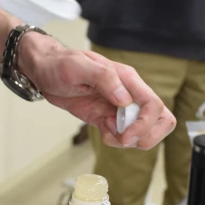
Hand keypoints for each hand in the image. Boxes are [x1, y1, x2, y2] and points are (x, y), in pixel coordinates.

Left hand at [18, 33, 175, 149]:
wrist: (44, 71)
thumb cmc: (60, 63)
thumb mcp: (78, 66)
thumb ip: (104, 78)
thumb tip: (125, 99)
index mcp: (127, 80)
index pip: (154, 105)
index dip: (145, 124)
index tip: (127, 135)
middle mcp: (129, 94)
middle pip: (160, 119)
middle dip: (147, 136)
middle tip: (124, 140)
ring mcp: (119, 108)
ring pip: (143, 131)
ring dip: (130, 141)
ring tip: (109, 136)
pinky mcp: (107, 118)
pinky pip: (123, 136)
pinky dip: (117, 141)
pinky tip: (103, 135)